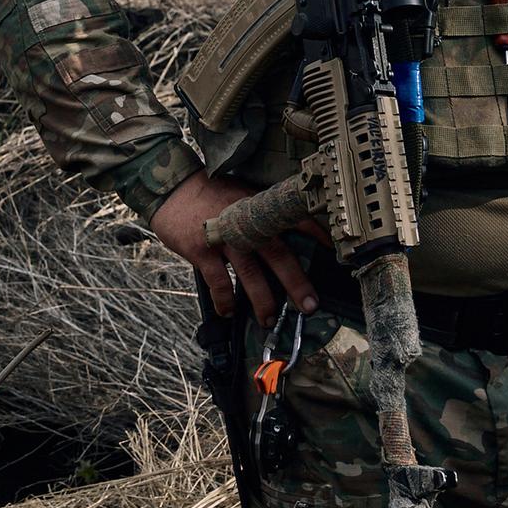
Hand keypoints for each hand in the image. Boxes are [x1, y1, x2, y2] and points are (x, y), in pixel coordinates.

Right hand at [151, 169, 323, 323]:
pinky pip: (218, 282)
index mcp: (259, 208)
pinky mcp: (202, 250)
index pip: (295, 220)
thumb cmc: (212, 193)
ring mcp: (225, 237)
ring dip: (262, 300)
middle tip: (309, 305)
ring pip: (250, 275)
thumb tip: (287, 234)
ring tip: (268, 319)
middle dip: (296, 283)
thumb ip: (262, 214)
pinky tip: (229, 312)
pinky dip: (224, 300)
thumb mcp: (243, 195)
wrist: (174, 188)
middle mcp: (246, 223)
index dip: (316, 236)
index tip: (333, 253)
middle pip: (278, 255)